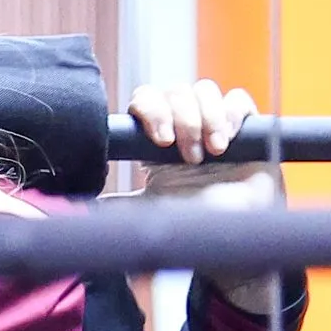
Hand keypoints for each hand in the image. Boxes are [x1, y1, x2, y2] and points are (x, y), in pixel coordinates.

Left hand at [127, 80, 283, 310]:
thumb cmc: (197, 225)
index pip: (146, 101)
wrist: (238, 240)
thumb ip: (120, 208)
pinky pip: (238, 100)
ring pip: (204, 90)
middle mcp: (187, 125)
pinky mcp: (248, 127)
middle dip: (181, 118)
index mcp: (160, 139)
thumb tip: (82, 210)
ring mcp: (217, 123)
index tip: (159, 140)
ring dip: (206, 117)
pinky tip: (229, 140)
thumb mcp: (151, 214)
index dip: (151, 110)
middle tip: (188, 156)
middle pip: (175, 90)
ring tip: (212, 152)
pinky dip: (231, 114)